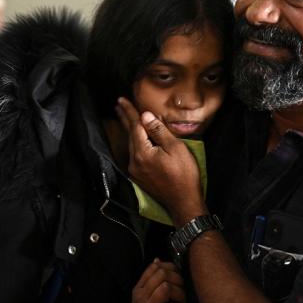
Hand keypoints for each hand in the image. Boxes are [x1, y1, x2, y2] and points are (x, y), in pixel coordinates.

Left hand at [117, 98, 205, 224]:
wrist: (183, 202)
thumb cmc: (184, 174)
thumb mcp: (176, 148)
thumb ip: (159, 131)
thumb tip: (146, 116)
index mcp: (143, 152)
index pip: (135, 126)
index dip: (130, 112)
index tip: (122, 100)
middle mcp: (134, 161)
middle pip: (129, 135)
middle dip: (124, 118)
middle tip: (118, 105)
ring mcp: (135, 171)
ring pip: (131, 145)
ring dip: (129, 130)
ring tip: (125, 118)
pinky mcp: (140, 177)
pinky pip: (134, 154)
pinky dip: (134, 142)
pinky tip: (136, 139)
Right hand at [132, 259, 185, 302]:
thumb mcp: (148, 296)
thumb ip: (151, 279)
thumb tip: (157, 260)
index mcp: (137, 290)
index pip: (154, 267)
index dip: (170, 267)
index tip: (177, 275)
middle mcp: (139, 298)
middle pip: (162, 274)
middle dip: (176, 279)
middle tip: (181, 290)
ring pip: (166, 286)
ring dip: (179, 294)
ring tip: (181, 302)